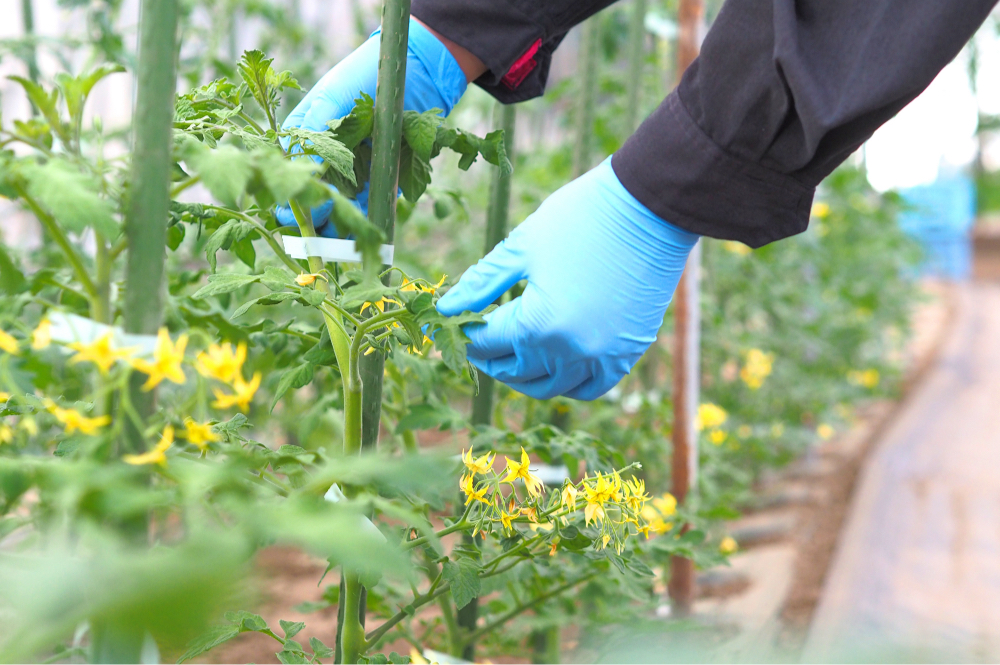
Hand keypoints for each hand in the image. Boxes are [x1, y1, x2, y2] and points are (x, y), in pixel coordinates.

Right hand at [275, 18, 467, 234]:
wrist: (415, 73)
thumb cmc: (365, 76)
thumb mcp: (331, 98)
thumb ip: (313, 133)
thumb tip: (302, 173)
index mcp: (304, 137)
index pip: (286, 177)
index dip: (288, 200)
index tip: (293, 216)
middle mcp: (326, 159)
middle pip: (311, 200)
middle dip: (311, 222)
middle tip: (313, 240)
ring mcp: (353, 171)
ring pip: (337, 210)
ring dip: (335, 230)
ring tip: (335, 247)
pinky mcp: (379, 179)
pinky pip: (367, 208)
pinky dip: (362, 223)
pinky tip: (361, 236)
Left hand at [436, 158, 698, 400]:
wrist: (650, 207)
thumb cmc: (580, 218)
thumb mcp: (521, 247)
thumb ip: (481, 283)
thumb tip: (444, 309)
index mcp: (538, 323)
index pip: (489, 343)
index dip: (468, 335)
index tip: (457, 325)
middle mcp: (570, 350)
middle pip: (517, 371)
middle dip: (492, 358)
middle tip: (481, 342)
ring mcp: (602, 356)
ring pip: (552, 387)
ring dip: (526, 377)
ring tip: (513, 357)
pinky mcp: (628, 352)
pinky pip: (591, 386)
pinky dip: (568, 383)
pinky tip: (554, 366)